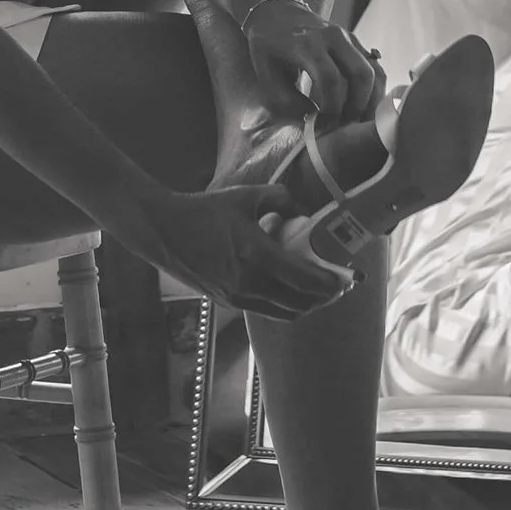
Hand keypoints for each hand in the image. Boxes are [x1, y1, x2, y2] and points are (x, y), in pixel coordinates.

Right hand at [117, 173, 361, 323]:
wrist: (162, 232)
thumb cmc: (204, 211)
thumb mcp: (247, 196)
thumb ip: (282, 199)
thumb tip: (305, 212)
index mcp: (255, 254)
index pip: (305, 281)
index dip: (332, 284)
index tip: (347, 278)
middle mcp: (248, 283)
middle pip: (302, 305)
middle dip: (325, 298)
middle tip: (339, 285)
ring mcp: (237, 297)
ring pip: (286, 313)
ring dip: (307, 304)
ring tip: (318, 289)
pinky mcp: (228, 303)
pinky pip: (268, 309)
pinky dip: (286, 303)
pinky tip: (289, 286)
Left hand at [234, 0, 381, 130]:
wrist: (277, 13)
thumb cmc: (268, 47)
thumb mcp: (265, 73)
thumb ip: (285, 101)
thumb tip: (313, 119)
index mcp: (306, 44)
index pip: (330, 79)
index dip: (332, 106)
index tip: (325, 124)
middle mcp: (332, 37)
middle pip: (360, 74)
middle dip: (356, 106)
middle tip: (345, 125)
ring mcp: (348, 37)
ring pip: (374, 71)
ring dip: (371, 100)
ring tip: (356, 119)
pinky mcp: (356, 42)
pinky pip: (375, 67)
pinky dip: (375, 90)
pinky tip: (363, 106)